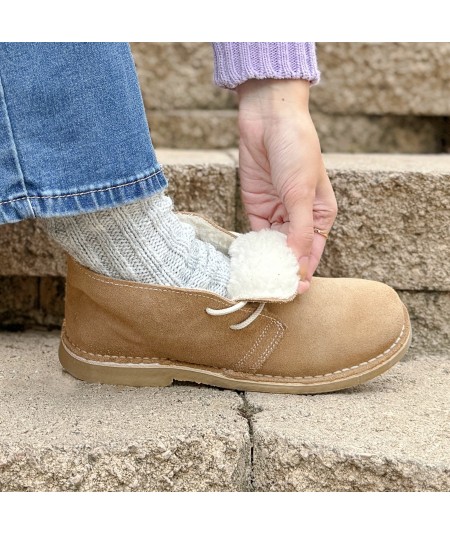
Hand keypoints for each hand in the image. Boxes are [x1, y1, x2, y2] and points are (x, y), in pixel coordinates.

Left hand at [236, 79, 336, 293]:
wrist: (269, 118)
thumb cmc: (296, 149)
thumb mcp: (301, 193)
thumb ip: (299, 230)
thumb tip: (297, 263)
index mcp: (320, 215)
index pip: (312, 252)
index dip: (303, 272)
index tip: (293, 291)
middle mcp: (300, 218)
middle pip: (291, 253)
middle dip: (282, 270)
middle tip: (270, 291)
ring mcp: (277, 213)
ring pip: (272, 247)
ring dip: (265, 262)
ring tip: (256, 281)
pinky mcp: (257, 207)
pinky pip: (255, 235)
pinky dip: (251, 248)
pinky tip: (246, 262)